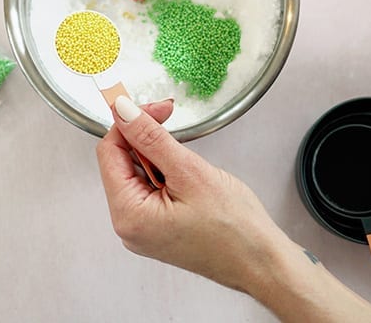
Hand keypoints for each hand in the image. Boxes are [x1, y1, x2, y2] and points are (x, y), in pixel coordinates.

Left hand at [96, 96, 370, 322]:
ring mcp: (143, 228)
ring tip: (190, 159)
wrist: (262, 263)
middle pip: (121, 162)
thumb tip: (123, 112)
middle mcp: (129, 225)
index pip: (109, 152)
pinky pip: (151, 189)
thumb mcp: (190, 172)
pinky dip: (166, 172)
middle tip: (172, 116)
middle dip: (145, 136)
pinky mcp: (159, 227)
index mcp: (128, 214)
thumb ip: (151, 139)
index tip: (155, 106)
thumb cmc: (234, 229)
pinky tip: (188, 173)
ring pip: (138, 173)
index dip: (129, 122)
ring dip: (159, 154)